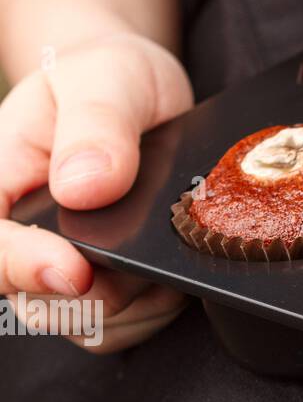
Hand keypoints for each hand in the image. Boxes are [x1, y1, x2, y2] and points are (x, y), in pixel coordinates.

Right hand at [0, 32, 192, 350]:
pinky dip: (159, 308)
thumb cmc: (107, 77)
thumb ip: (94, 125)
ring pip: (90, 323)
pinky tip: (180, 272)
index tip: (73, 271)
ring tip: (171, 256)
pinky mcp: (110, 282)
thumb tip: (85, 186)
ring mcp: (66, 267)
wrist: (137, 90)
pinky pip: (127, 324)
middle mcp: (24, 238)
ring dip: (138, 305)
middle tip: (152, 263)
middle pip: (41, 302)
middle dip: (100, 294)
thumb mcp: (103, 77)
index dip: (24, 268)